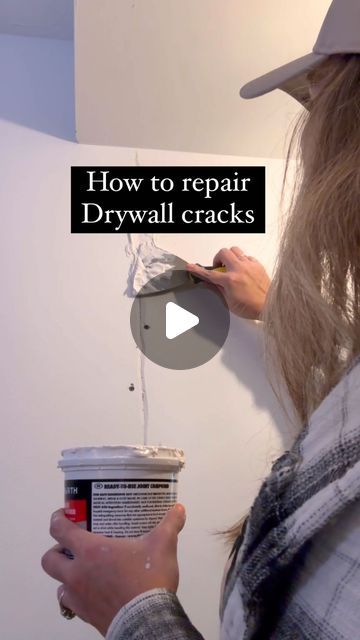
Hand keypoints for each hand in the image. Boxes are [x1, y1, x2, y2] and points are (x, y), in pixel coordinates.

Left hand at [41, 504, 185, 636]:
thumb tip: (178, 509)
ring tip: (84, 570)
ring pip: (58, 584)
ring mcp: (79, 597)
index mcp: (90, 551)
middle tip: (72, 546)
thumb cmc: (149, 578)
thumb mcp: (163, 545)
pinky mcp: (85, 616)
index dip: (58, 519)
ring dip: (66, 576)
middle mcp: (77, 573)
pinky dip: (76, 597)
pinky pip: (70, 604)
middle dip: (56, 551)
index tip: (64, 515)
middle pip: (49, 560)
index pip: (60, 530)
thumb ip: (170, 524)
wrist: (148, 621)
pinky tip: (92, 592)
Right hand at [187, 247, 270, 319]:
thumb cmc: (252, 307)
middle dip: (217, 259)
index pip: (210, 274)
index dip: (198, 270)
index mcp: (230, 280)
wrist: (271, 305)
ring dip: (229, 256)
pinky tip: (243, 269)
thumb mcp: (230, 303)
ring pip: (235, 250)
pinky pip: (247, 256)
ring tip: (230, 266)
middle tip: (218, 268)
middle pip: (223, 253)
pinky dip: (242, 260)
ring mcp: (249, 265)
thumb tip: (208, 283)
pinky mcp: (257, 265)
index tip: (191, 267)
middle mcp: (239, 269)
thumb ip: (218, 290)